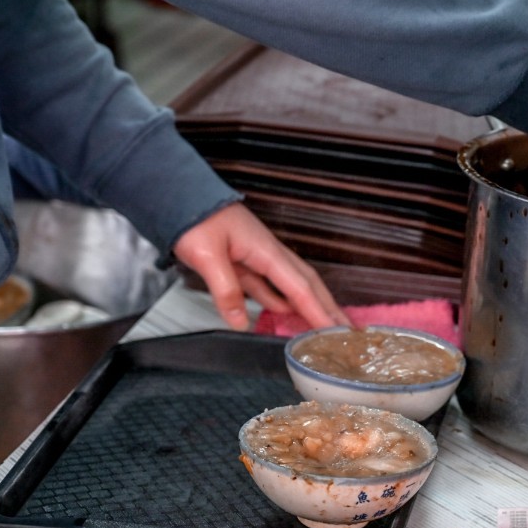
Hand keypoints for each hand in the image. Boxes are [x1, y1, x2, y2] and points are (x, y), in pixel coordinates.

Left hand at [173, 202, 350, 330]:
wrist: (180, 197)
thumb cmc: (195, 218)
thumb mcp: (208, 256)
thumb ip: (225, 290)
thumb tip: (240, 322)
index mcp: (266, 251)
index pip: (299, 288)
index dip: (318, 311)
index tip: (336, 330)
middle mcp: (268, 254)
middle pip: (306, 284)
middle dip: (328, 307)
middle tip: (347, 330)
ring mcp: (257, 257)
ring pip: (291, 286)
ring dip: (308, 305)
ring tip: (324, 325)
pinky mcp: (244, 262)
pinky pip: (268, 286)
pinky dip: (280, 300)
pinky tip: (285, 312)